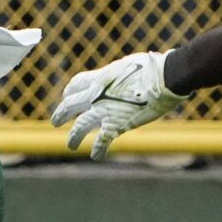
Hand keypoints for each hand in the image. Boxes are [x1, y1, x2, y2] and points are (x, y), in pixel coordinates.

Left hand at [50, 50, 184, 159]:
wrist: (165, 77)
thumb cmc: (151, 67)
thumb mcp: (126, 65)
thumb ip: (116, 75)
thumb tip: (119, 76)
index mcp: (98, 79)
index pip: (75, 85)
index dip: (69, 92)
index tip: (67, 97)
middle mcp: (95, 95)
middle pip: (69, 105)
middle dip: (61, 114)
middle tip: (55, 122)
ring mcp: (104, 111)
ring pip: (80, 126)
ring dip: (73, 137)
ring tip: (70, 146)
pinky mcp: (116, 124)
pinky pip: (102, 140)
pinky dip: (98, 149)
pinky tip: (95, 156)